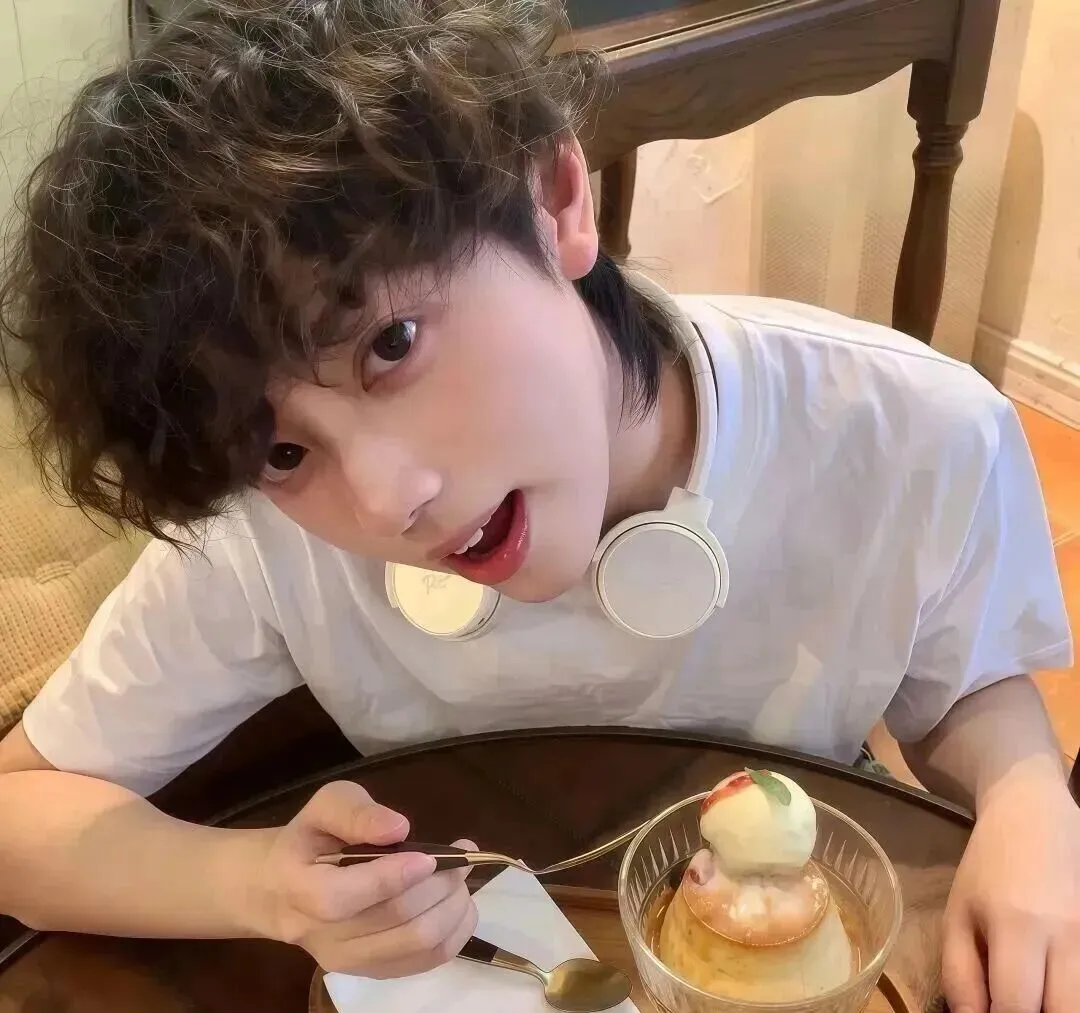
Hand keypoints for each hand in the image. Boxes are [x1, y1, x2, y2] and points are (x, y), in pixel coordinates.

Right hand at [249, 780, 477, 976]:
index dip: (392, 877)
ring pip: (418, 944)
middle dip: (439, 885)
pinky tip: (457, 902)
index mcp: (299, 889)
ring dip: (453, 907)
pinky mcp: (373, 972)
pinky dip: (454, 930)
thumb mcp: (325, 806)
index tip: (428, 856)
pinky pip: (426, 961)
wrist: (283, 890)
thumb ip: (356, 813)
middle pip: (395, 920)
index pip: (342, 898)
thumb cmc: (310, 840)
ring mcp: (349, 962)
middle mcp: (323, 936)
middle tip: (460, 857)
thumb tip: (397, 828)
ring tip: (459, 877)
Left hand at [942, 765, 1079, 1011]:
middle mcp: (1069, 934)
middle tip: (1017, 1003)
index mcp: (1018, 925)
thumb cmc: (988, 868)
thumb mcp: (958, 914)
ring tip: (1035, 991)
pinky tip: (1055, 980)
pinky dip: (1075, 987)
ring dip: (1060, 1005)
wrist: (1034, 816)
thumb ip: (960, 974)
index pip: (1018, 1006)